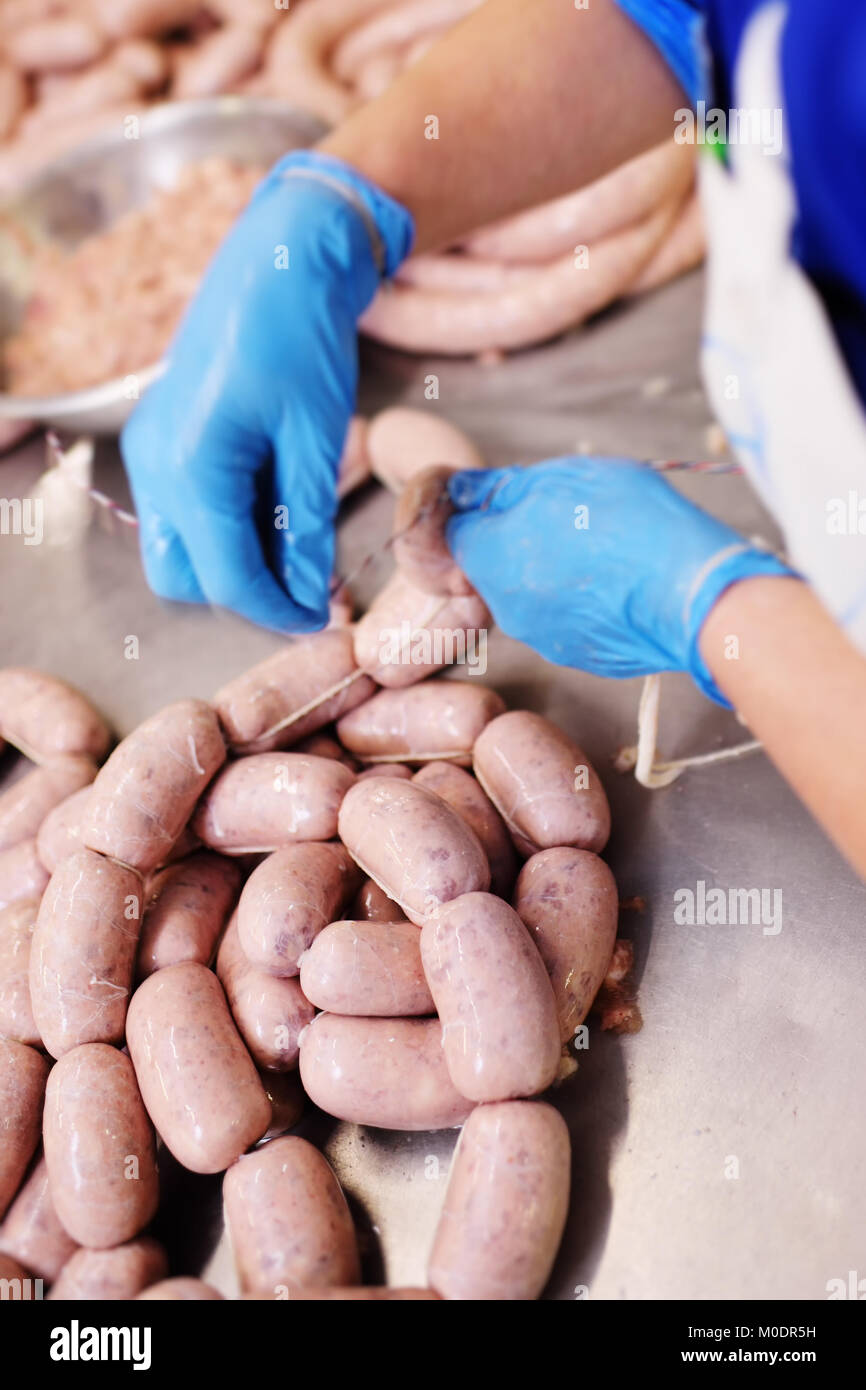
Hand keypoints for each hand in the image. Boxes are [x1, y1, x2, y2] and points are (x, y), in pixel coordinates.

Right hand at [122, 151, 412, 630]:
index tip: (323, 622)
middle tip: (307, 583)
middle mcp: (154, 463)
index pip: (227, 579)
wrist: (280, 261)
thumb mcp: (317, 443)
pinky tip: (277, 499)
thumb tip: (310, 599)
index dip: (277, 612)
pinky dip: (226, 523)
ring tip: (299, 534)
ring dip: (234, 558)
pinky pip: (183, 509)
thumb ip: (306, 530)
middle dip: (243, 592)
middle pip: (185, 577)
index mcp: (191, 466)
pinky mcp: (161, 438)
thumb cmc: (303, 338)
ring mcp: (150, 449)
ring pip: (179, 546)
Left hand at [446, 457, 795, 701]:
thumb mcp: (566, 478)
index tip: (505, 497)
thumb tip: (464, 490)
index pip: (453, 533)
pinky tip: (616, 579)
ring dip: (550, 569)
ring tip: (601, 546)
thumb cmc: (633, 524)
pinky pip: (562, 619)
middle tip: (568, 516)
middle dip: (517, 540)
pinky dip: (579, 599)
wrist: (694, 596)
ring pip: (528, 593)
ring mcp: (542, 639)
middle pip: (492, 565)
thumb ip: (504, 488)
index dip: (477, 510)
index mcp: (491, 558)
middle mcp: (506, 607)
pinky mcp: (577, 657)